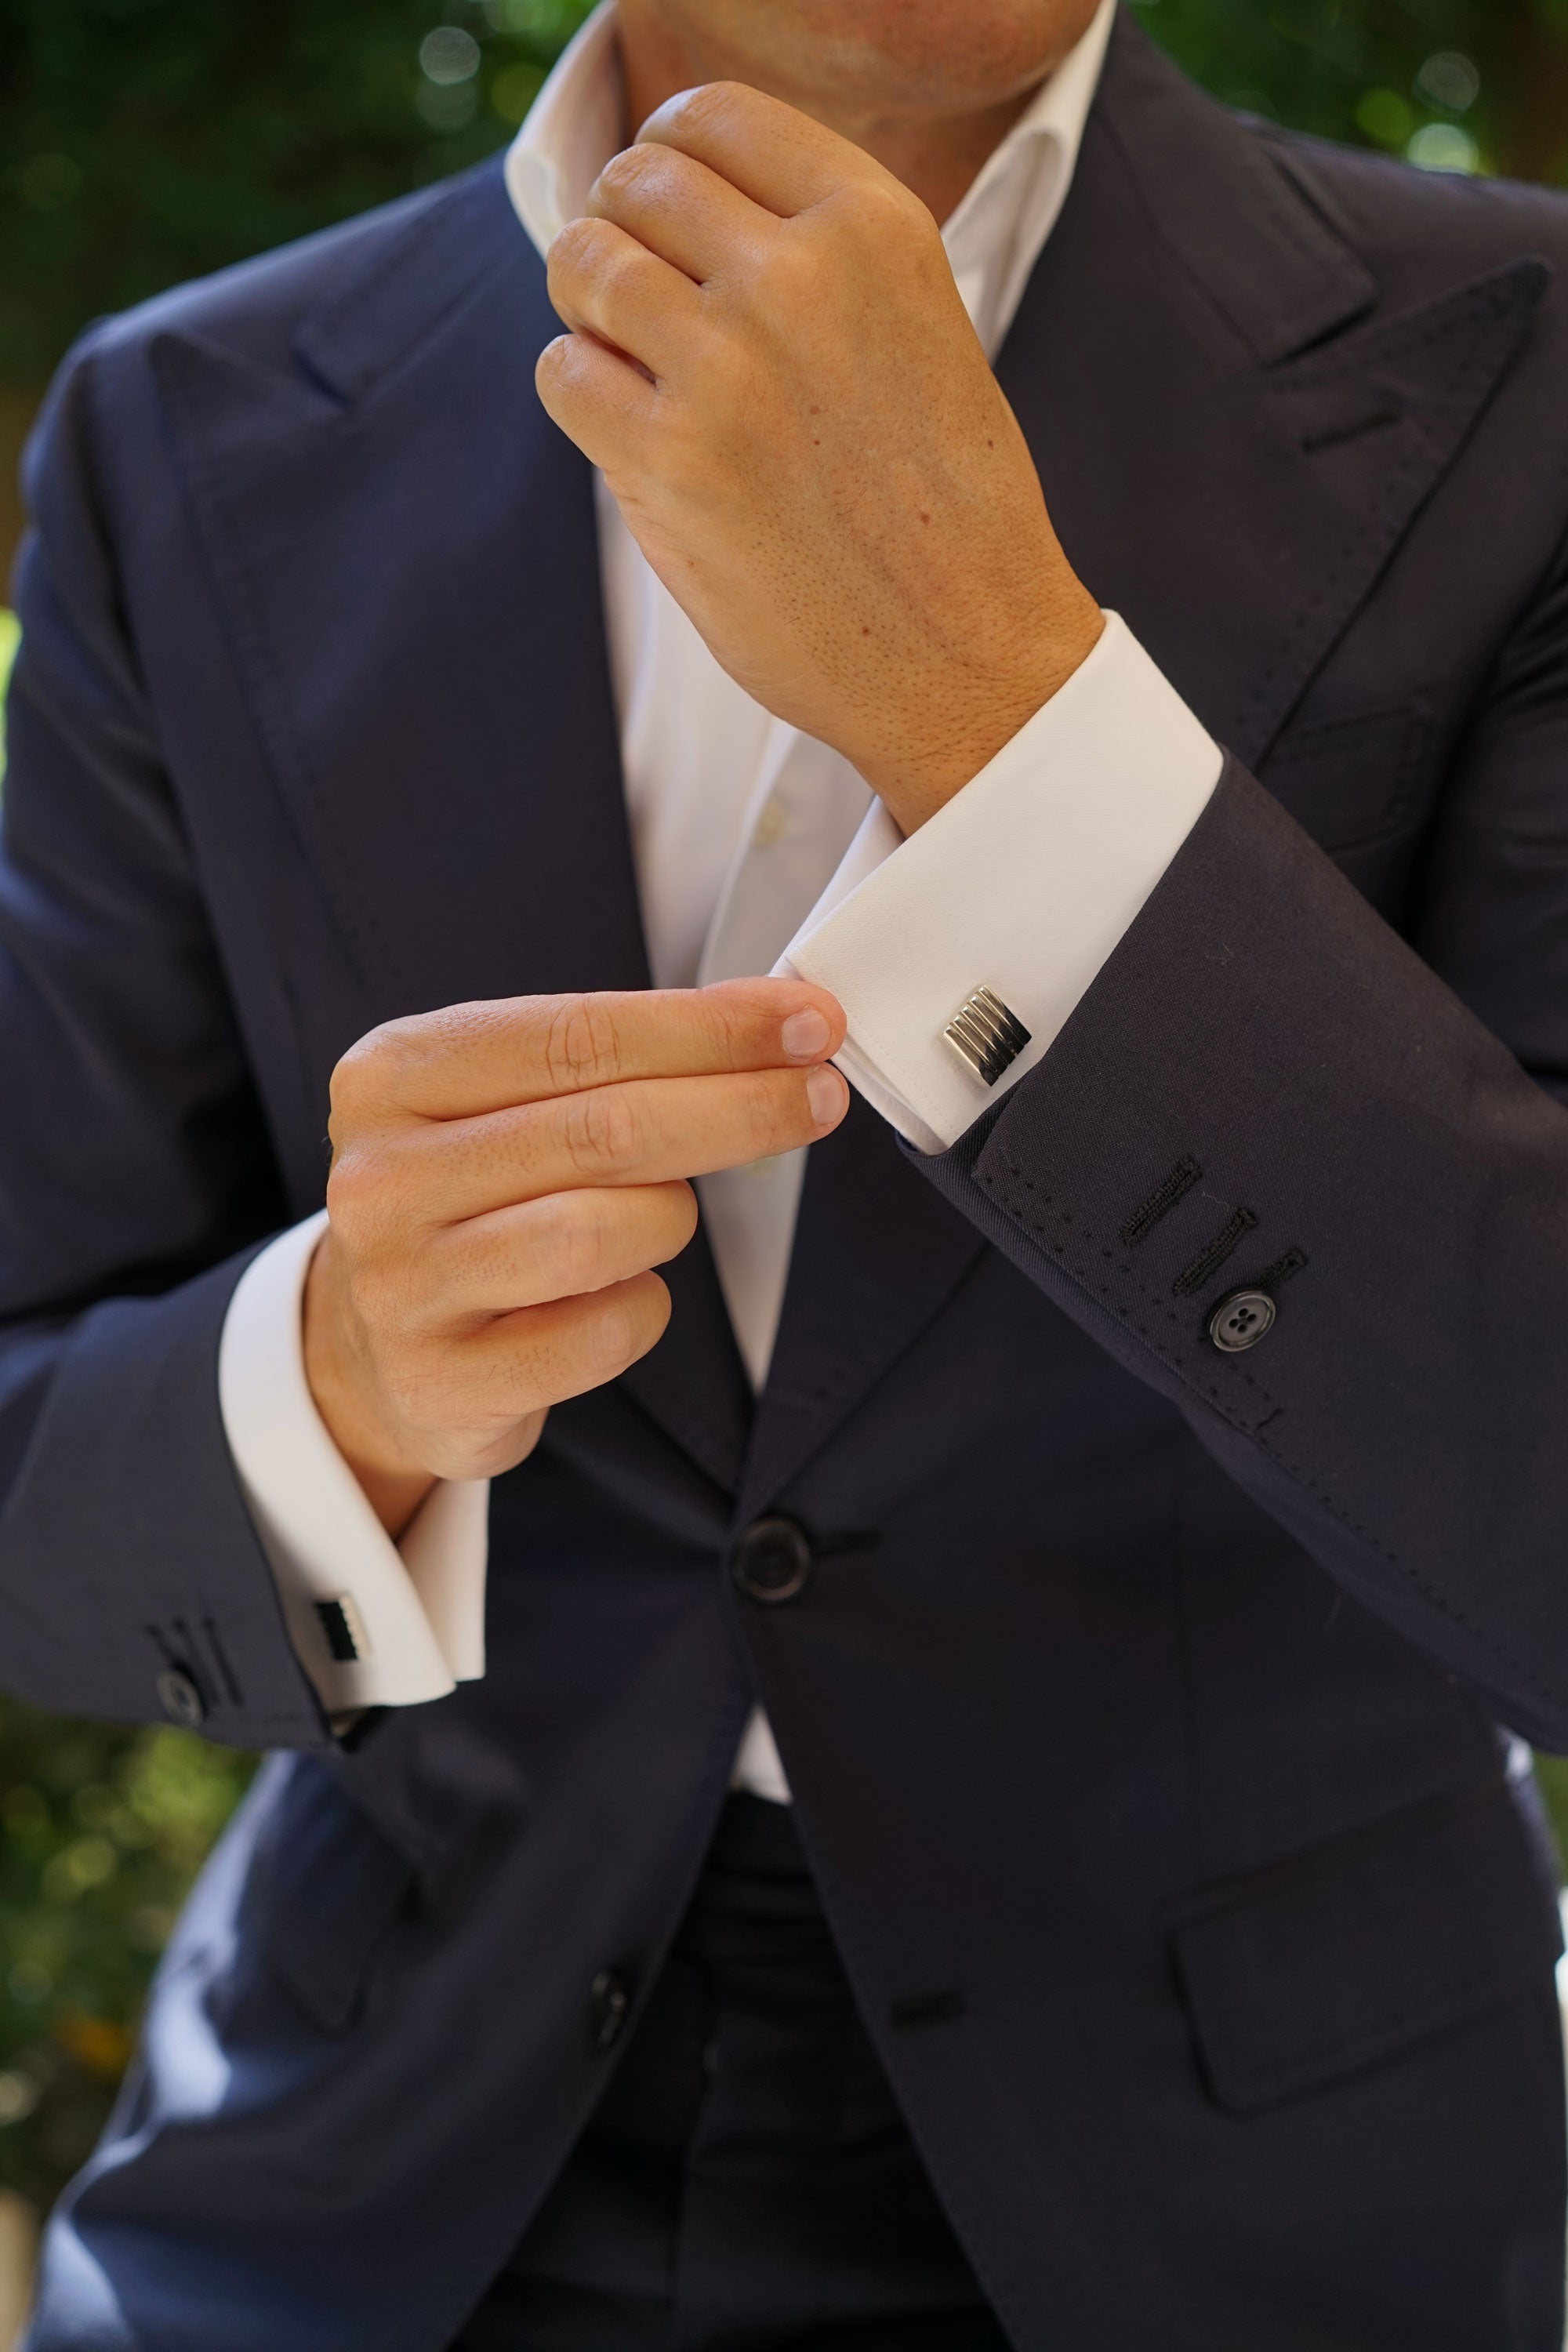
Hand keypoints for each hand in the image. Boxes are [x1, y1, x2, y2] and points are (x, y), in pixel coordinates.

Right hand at [305, 979, 847, 1533]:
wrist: (375, 1347)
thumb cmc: (472, 1201)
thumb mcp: (506, 1104)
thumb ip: (615, 1061)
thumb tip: (777, 1026)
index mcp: (394, 1075)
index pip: (578, 1035)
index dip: (708, 1029)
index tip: (806, 1023)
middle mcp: (381, 1176)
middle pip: (606, 1128)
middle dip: (739, 1107)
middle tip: (820, 1097)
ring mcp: (401, 1285)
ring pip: (605, 1231)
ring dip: (671, 1217)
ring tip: (663, 1215)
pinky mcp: (442, 1382)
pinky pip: (604, 1333)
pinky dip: (642, 1308)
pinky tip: (618, 1295)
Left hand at [536, 81, 1103, 834]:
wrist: (969, 652)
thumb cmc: (945, 508)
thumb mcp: (921, 327)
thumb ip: (820, 258)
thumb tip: (681, 211)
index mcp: (873, 225)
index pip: (712, 115)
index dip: (665, 154)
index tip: (661, 205)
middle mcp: (797, 276)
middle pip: (635, 183)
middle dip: (621, 231)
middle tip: (641, 300)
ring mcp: (725, 365)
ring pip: (585, 266)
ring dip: (589, 311)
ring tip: (633, 365)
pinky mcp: (669, 460)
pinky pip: (564, 374)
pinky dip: (581, 396)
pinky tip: (634, 436)